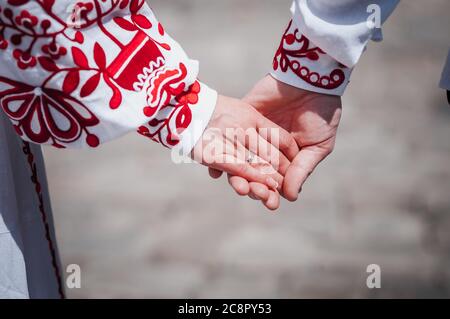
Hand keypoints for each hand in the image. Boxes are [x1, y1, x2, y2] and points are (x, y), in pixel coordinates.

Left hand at [213, 75, 341, 208]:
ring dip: (235, 175)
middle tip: (252, 193)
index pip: (273, 183)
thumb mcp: (318, 146)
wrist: (311, 79)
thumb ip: (302, 170)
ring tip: (237, 184)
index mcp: (285, 160)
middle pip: (253, 176)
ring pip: (238, 161)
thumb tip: (289, 196)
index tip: (270, 202)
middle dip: (252, 187)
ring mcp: (252, 136)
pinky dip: (218, 153)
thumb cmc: (321, 114)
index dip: (270, 194)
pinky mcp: (241, 119)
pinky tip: (215, 167)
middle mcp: (266, 151)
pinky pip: (226, 138)